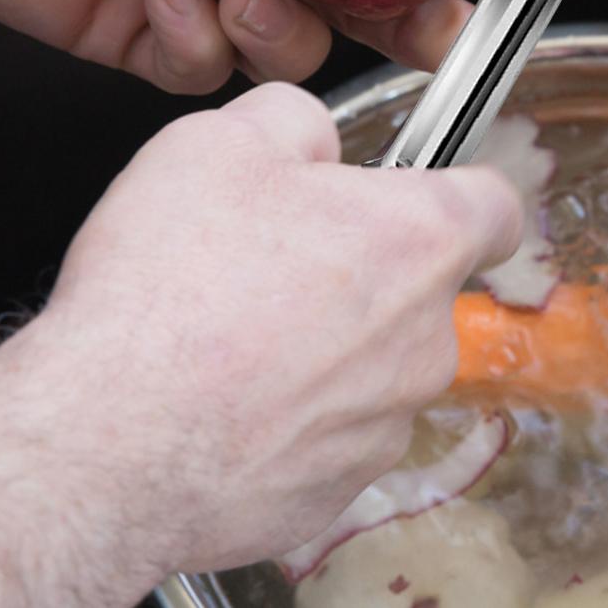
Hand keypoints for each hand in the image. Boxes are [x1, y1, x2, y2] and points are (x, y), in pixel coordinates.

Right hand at [0, 83, 521, 605]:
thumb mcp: (223, 140)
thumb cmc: (172, 286)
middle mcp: (423, 336)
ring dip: (325, 344)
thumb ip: (296, 120)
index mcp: (417, 239)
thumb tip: (315, 139)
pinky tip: (226, 399)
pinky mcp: (340, 487)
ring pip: (373, 362)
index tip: (421, 196)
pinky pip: (332, 431)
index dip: (461, 191)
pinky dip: (294, 413)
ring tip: (234, 333)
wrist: (111, 441)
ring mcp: (387, 422)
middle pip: (418, 286)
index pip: (496, 207)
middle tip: (275, 260)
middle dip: (361, 267)